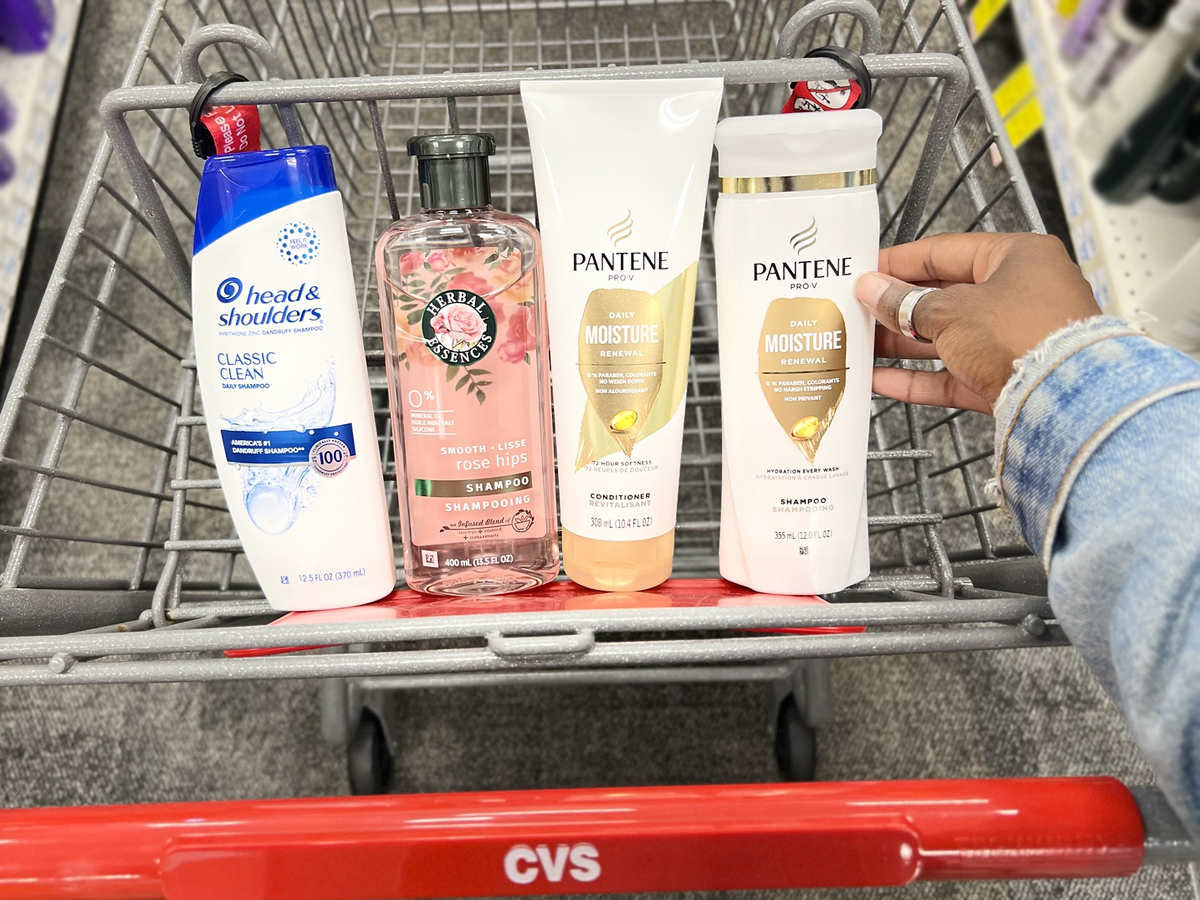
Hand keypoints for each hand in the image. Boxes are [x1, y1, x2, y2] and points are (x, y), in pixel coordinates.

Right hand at [854, 233, 1099, 413]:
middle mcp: (1021, 294)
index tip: (868, 270)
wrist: (1064, 399)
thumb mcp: (951, 310)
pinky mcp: (1006, 379)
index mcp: (1018, 257)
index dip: (901, 261)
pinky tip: (882, 379)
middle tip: (860, 310)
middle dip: (898, 306)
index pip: (947, 251)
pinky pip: (952, 374)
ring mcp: (1014, 339)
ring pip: (946, 337)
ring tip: (863, 344)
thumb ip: (905, 302)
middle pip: (944, 296)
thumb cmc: (1024, 335)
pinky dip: (918, 377)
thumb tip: (874, 289)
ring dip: (903, 343)